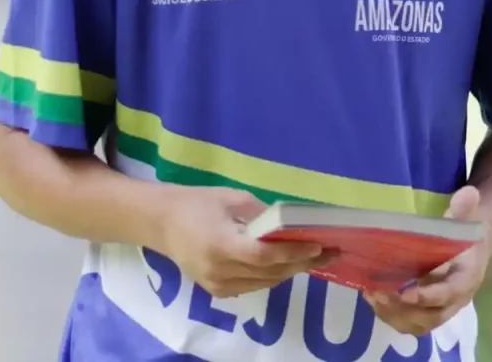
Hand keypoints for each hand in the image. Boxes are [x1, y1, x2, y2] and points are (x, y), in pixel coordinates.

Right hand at [159, 186, 327, 297]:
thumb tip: (293, 226)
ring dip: (290, 270)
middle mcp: (219, 270)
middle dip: (301, 262)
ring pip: (265, 282)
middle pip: (269, 272)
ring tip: (315, 257)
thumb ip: (263, 215)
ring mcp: (217, 285)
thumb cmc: (198, 203)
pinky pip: (253, 286)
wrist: (162, 223)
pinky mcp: (216, 291)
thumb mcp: (233, 199)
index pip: (264, 255)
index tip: (318, 245)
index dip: (293, 252)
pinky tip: (288, 263)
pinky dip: (272, 276)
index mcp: (221, 244)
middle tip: (329, 252)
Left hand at [364, 186, 490, 335]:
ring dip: (393, 315)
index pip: (451, 293)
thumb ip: (463, 209)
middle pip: (432, 316)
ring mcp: (441, 309)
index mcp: (467, 278)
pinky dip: (389, 315)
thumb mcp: (465, 219)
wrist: (470, 248)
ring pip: (418, 324)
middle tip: (379, 293)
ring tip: (371, 295)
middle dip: (404, 309)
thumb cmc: (463, 233)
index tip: (407, 293)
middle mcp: (456, 300)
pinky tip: (372, 297)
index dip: (430, 296)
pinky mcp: (427, 313)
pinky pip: (409, 323)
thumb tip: (468, 193)